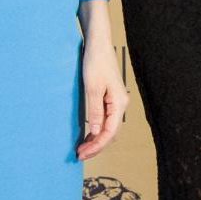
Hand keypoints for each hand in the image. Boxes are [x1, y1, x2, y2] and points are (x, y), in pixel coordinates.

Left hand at [76, 37, 128, 160]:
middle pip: (111, 133)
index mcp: (119, 102)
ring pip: (109, 127)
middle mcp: (120, 103)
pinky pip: (106, 119)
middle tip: (79, 155)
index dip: (96, 146)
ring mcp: (116, 101)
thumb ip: (95, 111)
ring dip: (97, 139)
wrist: (98, 44)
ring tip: (82, 148)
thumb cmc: (95, 62)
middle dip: (97, 146)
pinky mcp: (110, 97)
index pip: (109, 132)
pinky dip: (97, 129)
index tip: (81, 154)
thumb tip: (96, 132)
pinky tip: (88, 134)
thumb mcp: (92, 88)